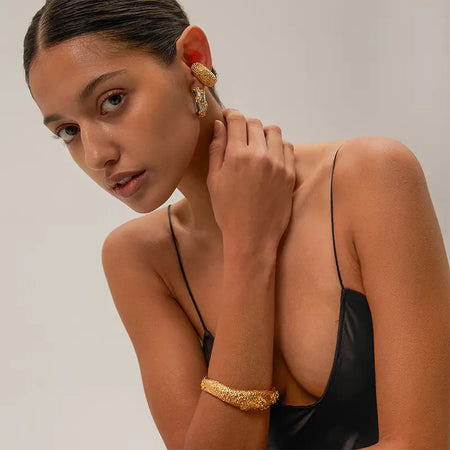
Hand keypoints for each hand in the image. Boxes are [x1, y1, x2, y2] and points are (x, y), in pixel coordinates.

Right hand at [207, 108, 296, 247]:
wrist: (252, 236)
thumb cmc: (227, 211)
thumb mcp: (214, 181)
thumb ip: (217, 149)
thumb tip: (220, 125)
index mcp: (237, 155)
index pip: (238, 120)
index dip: (231, 115)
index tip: (229, 119)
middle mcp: (260, 155)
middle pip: (256, 123)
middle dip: (246, 125)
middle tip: (240, 136)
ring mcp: (278, 164)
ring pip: (274, 132)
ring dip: (264, 133)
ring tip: (256, 146)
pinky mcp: (290, 174)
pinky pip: (287, 147)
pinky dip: (278, 146)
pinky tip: (269, 157)